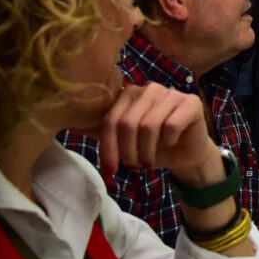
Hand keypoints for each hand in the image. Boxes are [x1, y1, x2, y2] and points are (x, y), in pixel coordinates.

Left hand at [89, 84, 212, 173]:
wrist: (186, 154)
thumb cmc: (153, 146)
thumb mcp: (122, 141)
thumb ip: (99, 130)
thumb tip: (68, 123)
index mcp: (129, 93)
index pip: (110, 120)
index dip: (108, 147)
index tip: (111, 169)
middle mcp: (149, 88)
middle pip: (127, 123)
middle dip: (129, 152)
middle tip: (135, 166)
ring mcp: (171, 93)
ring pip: (149, 125)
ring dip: (147, 151)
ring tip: (149, 161)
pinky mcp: (191, 103)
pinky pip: (171, 125)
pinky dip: (168, 142)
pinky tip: (171, 143)